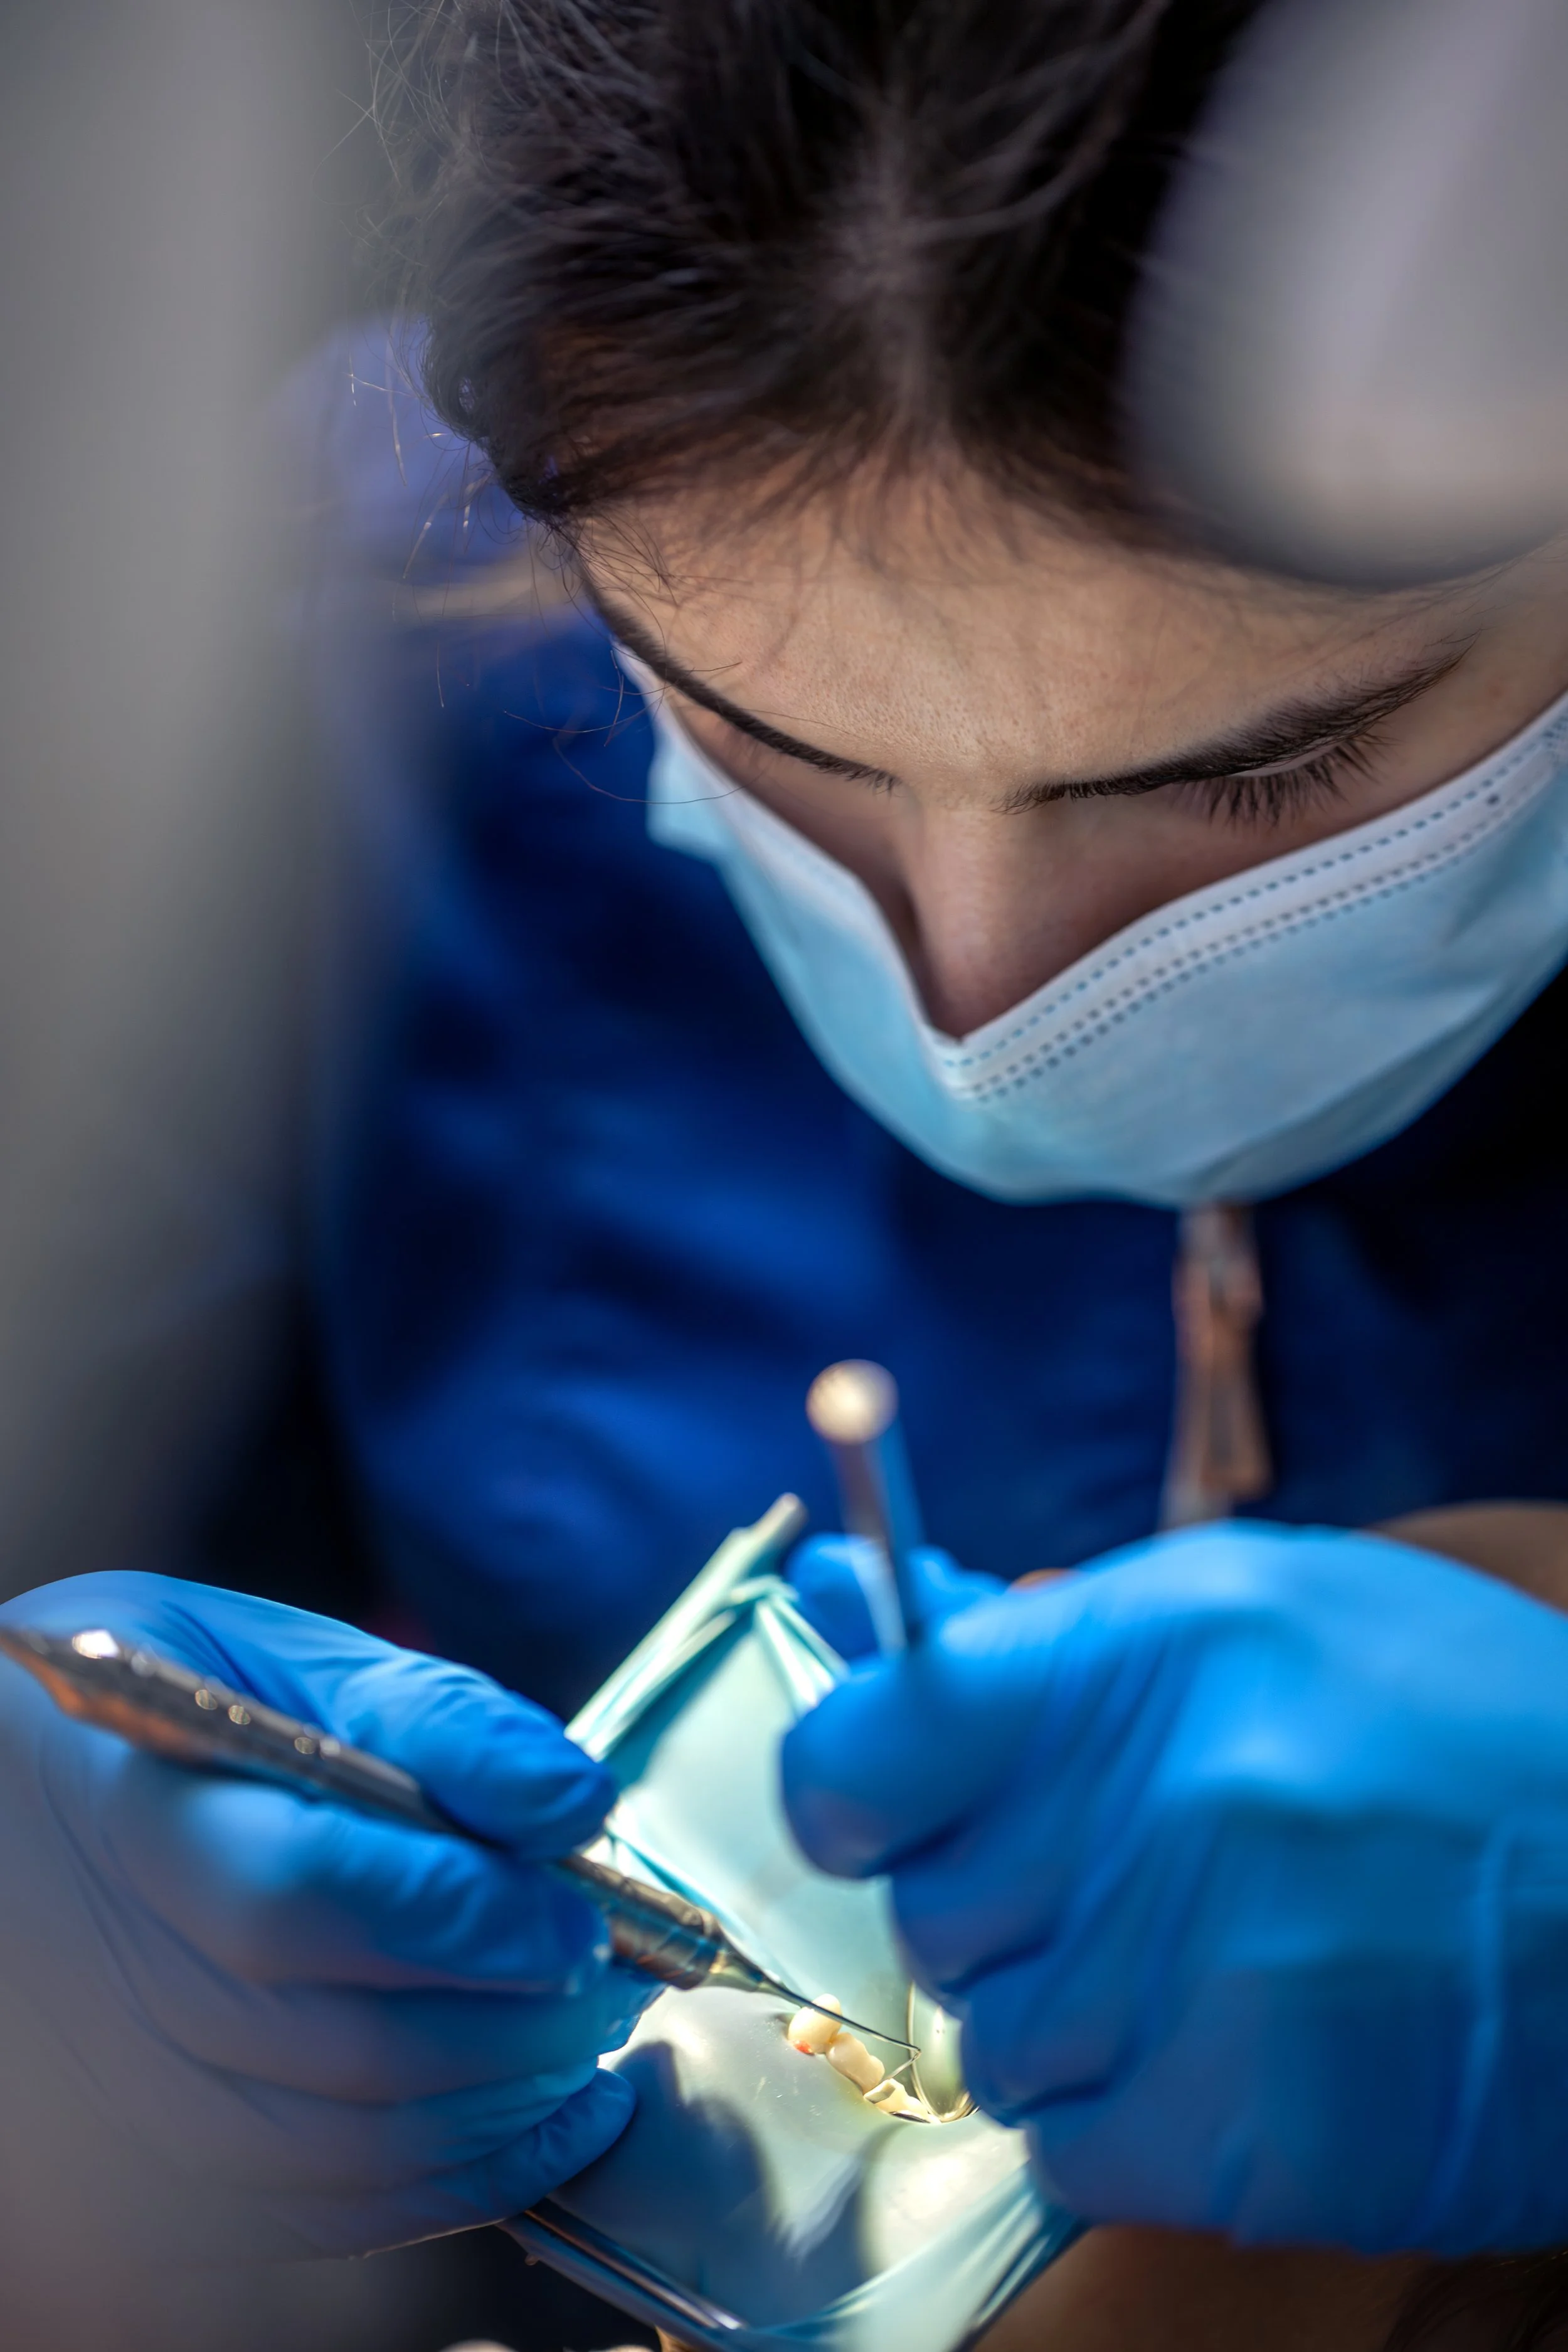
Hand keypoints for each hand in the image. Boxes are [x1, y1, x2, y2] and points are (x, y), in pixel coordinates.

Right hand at [0, 1573, 642, 2260]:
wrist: (9, 1814)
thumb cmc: (137, 1713)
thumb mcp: (260, 1653)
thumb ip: (423, 1715)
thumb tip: (571, 1799)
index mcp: (129, 1815)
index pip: (299, 1898)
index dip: (465, 1915)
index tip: (581, 1907)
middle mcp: (110, 1978)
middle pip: (349, 2044)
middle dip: (526, 2018)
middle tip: (622, 1967)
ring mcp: (127, 2092)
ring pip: (353, 2148)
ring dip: (511, 2103)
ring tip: (592, 2029)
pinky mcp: (157, 2167)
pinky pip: (324, 2212)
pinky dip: (455, 2177)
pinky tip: (536, 2112)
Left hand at [782, 1522, 1567, 2254]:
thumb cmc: (1449, 1731)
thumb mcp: (1249, 1610)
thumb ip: (1032, 1631)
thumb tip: (842, 1596)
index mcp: (1150, 1651)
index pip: (866, 1747)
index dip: (848, 1783)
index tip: (876, 1800)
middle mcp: (1166, 1805)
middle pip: (932, 1912)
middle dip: (1001, 1903)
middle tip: (1123, 1875)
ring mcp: (1207, 1974)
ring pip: (995, 2041)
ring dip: (1072, 2016)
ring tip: (1207, 1960)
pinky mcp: (1250, 2128)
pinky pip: (1069, 2151)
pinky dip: (1127, 2119)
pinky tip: (1233, 2049)